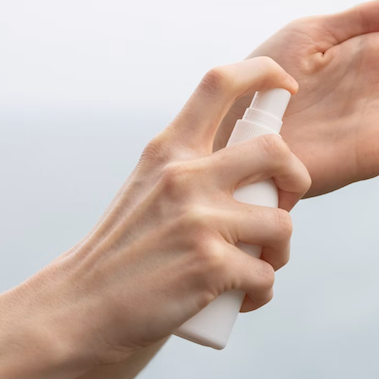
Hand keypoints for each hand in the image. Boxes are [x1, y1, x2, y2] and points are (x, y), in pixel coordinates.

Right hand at [37, 57, 309, 363]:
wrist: (81, 307)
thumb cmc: (126, 249)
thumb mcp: (149, 187)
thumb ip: (191, 167)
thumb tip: (255, 161)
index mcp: (169, 150)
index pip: (220, 83)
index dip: (264, 72)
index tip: (286, 85)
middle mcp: (185, 176)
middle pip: (276, 151)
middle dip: (297, 179)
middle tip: (284, 204)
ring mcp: (199, 220)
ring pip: (282, 225)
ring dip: (280, 251)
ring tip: (259, 264)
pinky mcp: (210, 266)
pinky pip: (266, 276)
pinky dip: (261, 291)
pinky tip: (245, 296)